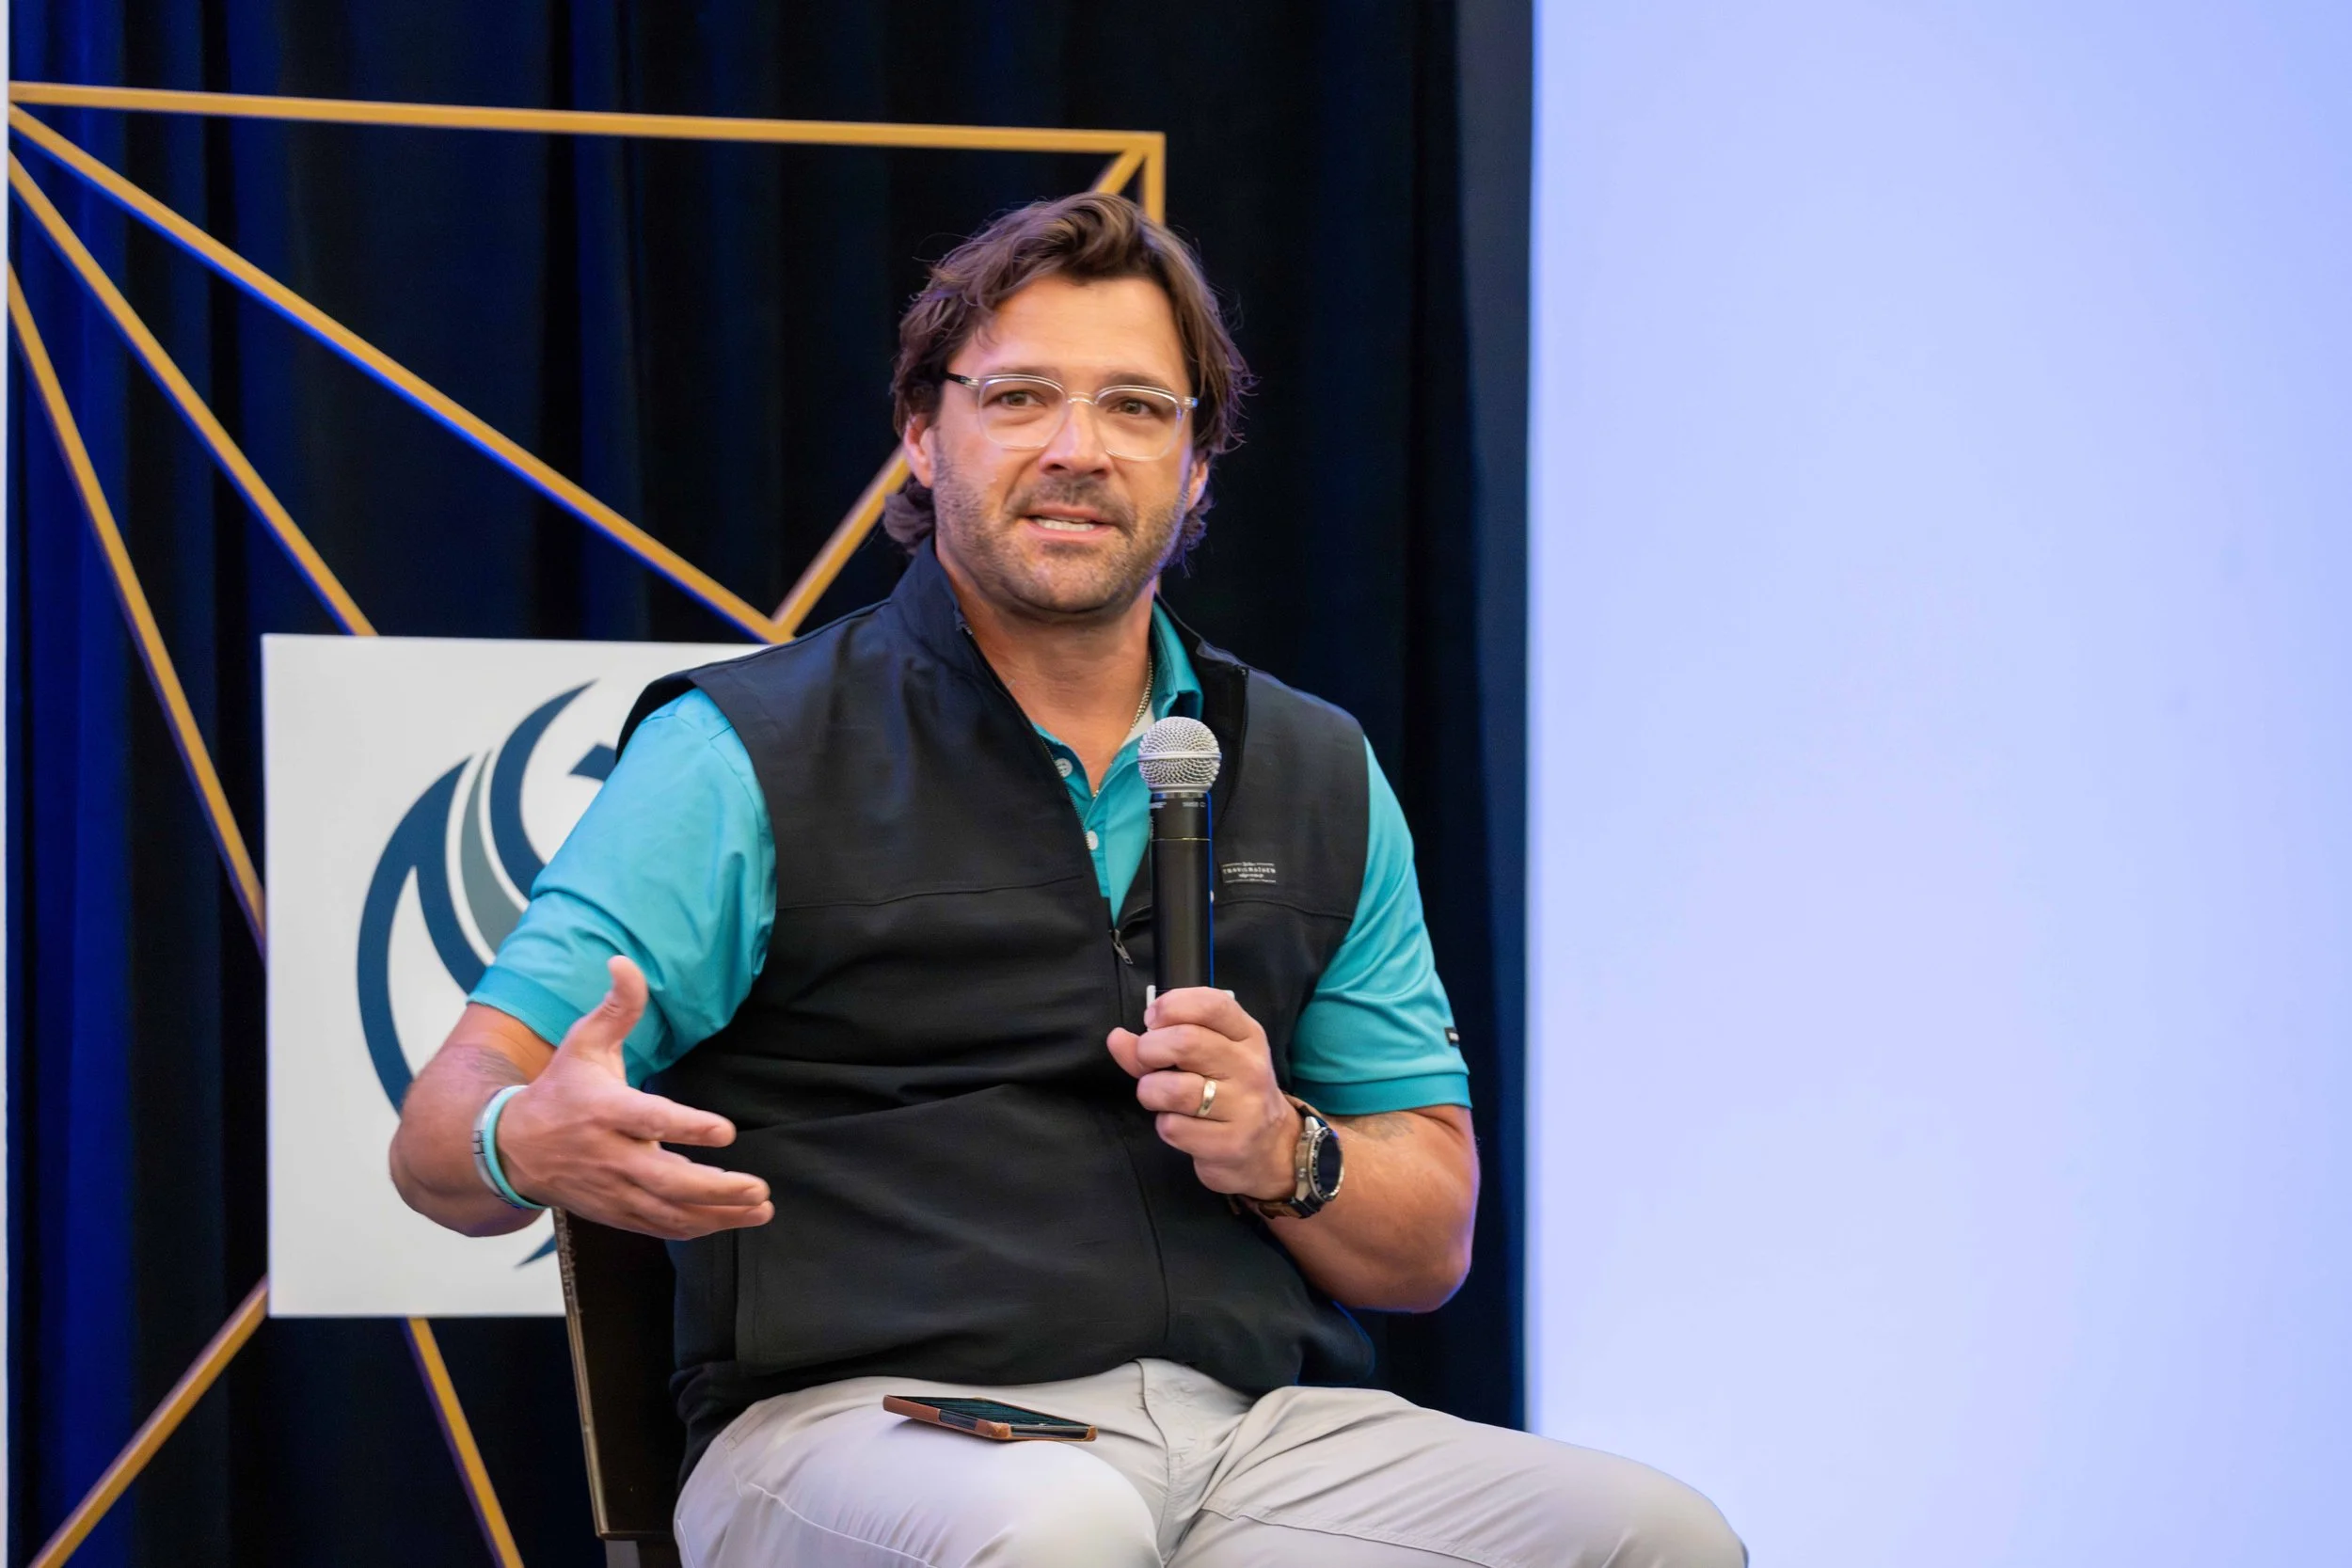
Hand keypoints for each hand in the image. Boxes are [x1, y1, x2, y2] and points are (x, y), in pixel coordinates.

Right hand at [495, 956, 773, 1238]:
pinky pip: (659, 1227)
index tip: (725, 1131)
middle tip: (758, 1186)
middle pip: (665, 1180)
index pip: (649, 1120)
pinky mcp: (615, 1212)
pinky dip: (696, 1229)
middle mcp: (609, 1155)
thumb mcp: (583, 1042)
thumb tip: (625, 961)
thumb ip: (616, 1007)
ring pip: (668, 1212)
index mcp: (604, 1109)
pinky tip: (732, 1220)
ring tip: (761, 1209)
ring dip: (717, 1215)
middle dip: (715, 1188)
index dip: (687, 1127)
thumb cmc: (560, 1090)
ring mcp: (613, 1189)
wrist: (511, 1149)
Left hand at [1107, 987, 1299, 1201]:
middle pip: (1186, 1043)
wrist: (1271, 1149)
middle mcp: (1250, 1067)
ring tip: (1159, 1096)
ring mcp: (1244, 1107)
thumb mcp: (1208, 1059)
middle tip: (1148, 1062)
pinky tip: (1181, 1124)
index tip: (1152, 1021)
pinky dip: (1165, 1125)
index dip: (1171, 1006)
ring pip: (1173, 1089)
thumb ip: (1160, 1043)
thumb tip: (1117, 1037)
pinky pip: (1173, 1127)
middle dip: (1149, 1051)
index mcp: (1247, 1035)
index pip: (1211, 1004)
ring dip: (1150, 1092)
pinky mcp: (1229, 1143)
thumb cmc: (1232, 1094)